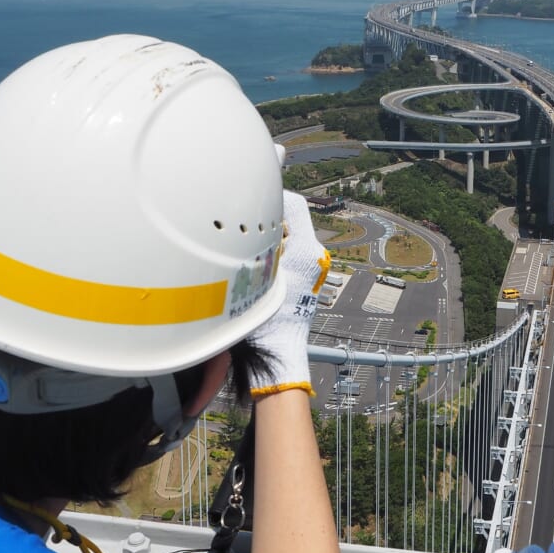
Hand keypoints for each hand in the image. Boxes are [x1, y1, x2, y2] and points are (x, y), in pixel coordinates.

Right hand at [248, 191, 330, 397]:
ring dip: (265, 238)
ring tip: (242, 250)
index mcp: (306, 251)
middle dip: (264, 221)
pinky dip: (269, 252)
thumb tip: (240, 217)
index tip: (248, 202)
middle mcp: (315, 256)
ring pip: (286, 237)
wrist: (278, 353)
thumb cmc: (265, 321)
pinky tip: (250, 266)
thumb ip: (249, 241)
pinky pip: (286, 253)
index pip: (293, 205)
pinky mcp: (305, 277)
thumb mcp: (251, 273)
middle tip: (238, 227)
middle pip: (289, 220)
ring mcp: (312, 267)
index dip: (270, 198)